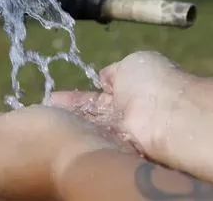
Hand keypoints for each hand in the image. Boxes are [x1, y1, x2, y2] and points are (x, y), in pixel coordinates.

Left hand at [0, 105, 118, 200]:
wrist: (90, 163)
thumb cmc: (37, 143)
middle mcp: (6, 198)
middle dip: (7, 135)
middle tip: (22, 120)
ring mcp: (31, 195)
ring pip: (22, 158)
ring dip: (29, 141)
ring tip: (43, 126)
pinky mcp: (54, 189)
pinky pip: (43, 163)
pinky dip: (47, 150)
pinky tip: (57, 138)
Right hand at [51, 51, 194, 160]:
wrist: (166, 116)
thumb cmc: (151, 83)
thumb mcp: (131, 63)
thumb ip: (115, 72)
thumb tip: (104, 78)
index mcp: (132, 86)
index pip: (101, 91)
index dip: (80, 95)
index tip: (55, 96)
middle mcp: (127, 110)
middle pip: (93, 111)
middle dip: (71, 109)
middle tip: (46, 107)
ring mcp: (122, 131)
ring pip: (92, 125)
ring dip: (71, 122)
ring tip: (46, 119)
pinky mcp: (119, 148)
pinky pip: (95, 139)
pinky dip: (78, 135)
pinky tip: (57, 132)